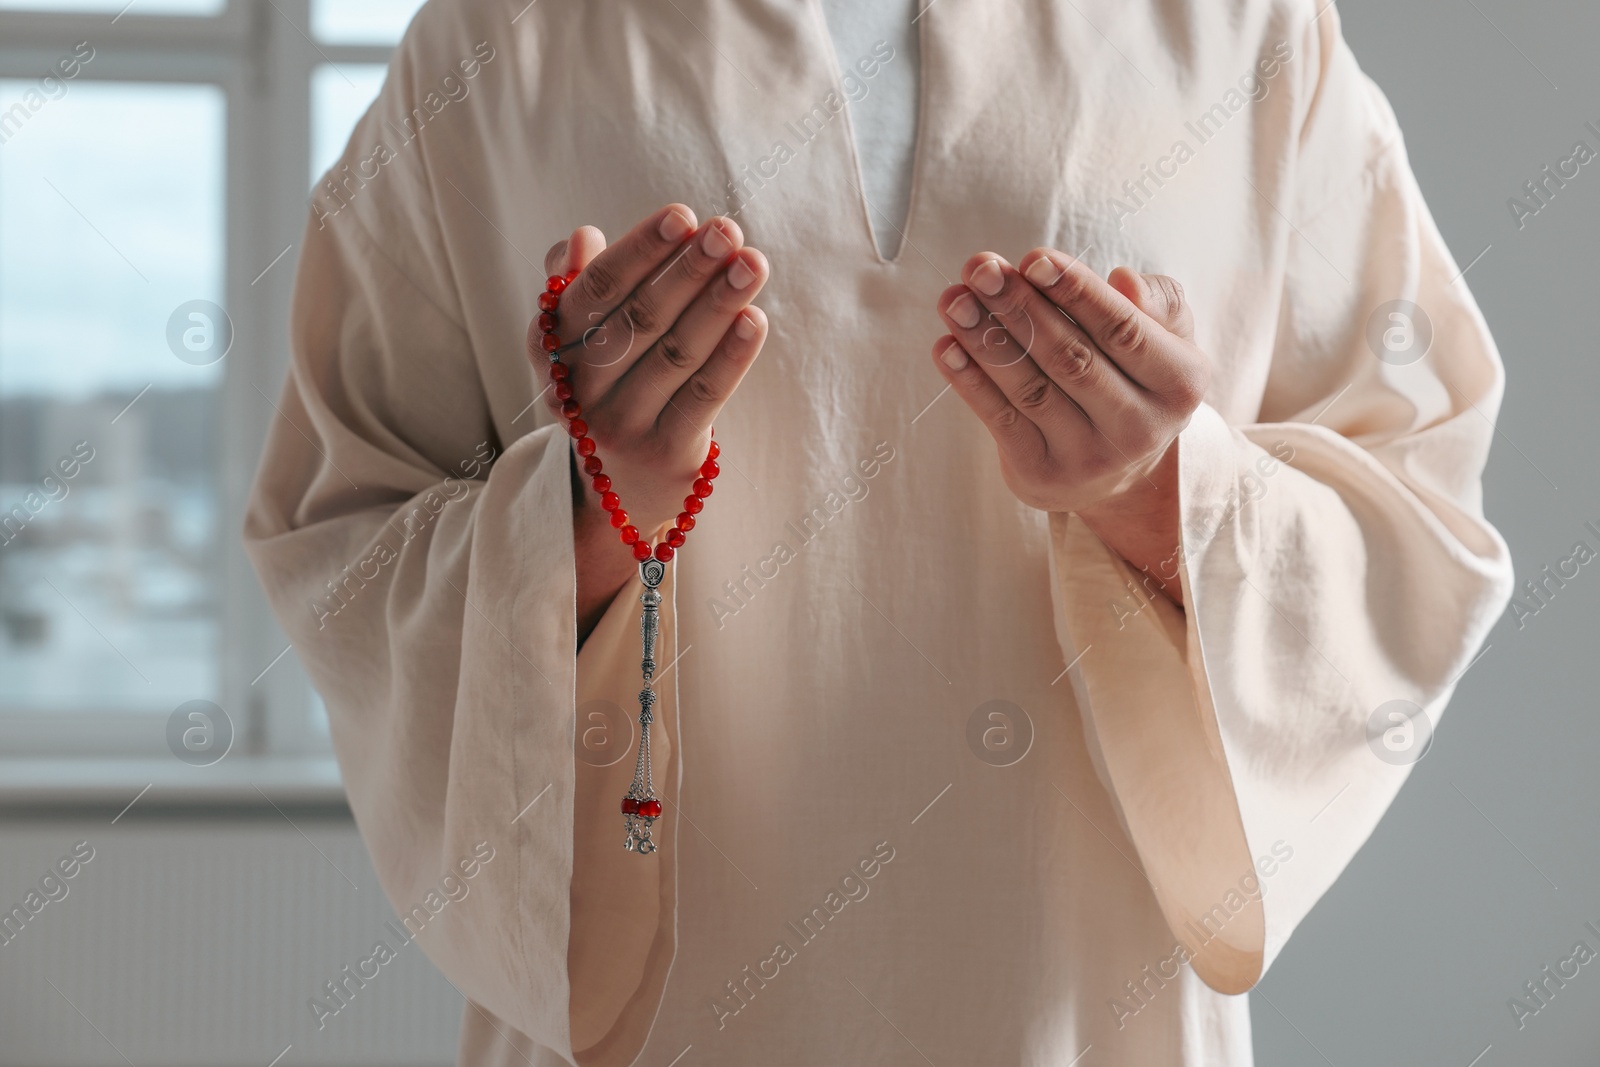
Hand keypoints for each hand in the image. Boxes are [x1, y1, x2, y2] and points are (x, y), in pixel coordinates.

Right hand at [530, 204, 769, 638]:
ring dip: (719, 303)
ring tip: (754, 262)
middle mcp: (582, 388)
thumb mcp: (574, 344)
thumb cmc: (605, 391)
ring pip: (676, 353)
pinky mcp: (668, 454)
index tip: (682, 216)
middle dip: (688, 270)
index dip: (640, 251)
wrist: (613, 493)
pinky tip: (756, 319)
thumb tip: (583, 237)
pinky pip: (704, 396)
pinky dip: (732, 357)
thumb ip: (574, 287)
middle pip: (640, 319)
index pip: (597, 290)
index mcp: (555, 348)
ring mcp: (624, 425)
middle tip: (727, 230)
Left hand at [930, 250, 1209, 603]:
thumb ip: (1156, 301)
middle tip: (980, 269)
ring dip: (985, 340)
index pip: (1123, 329)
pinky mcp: (1042, 476)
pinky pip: (1001, 421)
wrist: (1120, 469)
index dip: (1076, 292)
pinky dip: (970, 382)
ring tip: (955, 300)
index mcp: (1180, 383)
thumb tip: (1123, 280)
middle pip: (1070, 358)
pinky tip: (948, 346)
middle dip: (1019, 307)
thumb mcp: (1165, 336)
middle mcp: (1140, 428)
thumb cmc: (1136, 378)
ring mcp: (1089, 458)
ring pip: (1030, 388)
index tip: (1034, 258)